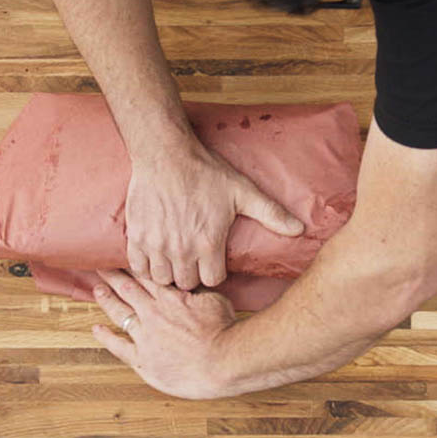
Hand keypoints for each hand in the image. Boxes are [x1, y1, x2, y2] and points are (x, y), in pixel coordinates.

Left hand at [91, 268, 236, 399]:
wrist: (222, 361)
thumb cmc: (223, 331)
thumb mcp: (214, 299)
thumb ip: (197, 290)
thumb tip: (191, 279)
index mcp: (170, 297)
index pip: (145, 276)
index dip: (131, 265)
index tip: (120, 256)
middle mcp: (153, 313)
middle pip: (127, 289)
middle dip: (112, 276)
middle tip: (100, 265)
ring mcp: (145, 336)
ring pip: (120, 313)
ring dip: (106, 300)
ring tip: (97, 289)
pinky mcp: (143, 359)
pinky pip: (119, 346)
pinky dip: (106, 337)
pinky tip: (97, 329)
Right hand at [126, 141, 303, 289]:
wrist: (164, 154)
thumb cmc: (204, 171)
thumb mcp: (243, 191)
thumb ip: (271, 213)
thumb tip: (300, 229)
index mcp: (209, 243)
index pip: (213, 281)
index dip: (215, 273)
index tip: (212, 263)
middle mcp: (182, 250)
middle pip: (187, 284)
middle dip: (192, 275)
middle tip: (193, 261)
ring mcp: (157, 245)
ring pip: (163, 279)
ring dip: (169, 272)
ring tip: (174, 259)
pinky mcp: (136, 237)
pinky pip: (139, 267)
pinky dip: (145, 265)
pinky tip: (153, 254)